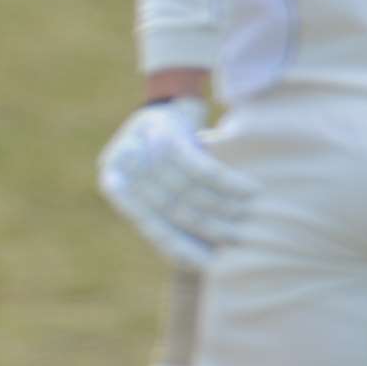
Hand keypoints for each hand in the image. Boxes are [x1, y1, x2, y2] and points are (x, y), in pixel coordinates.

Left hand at [97, 98, 257, 268]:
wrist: (176, 100)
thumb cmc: (178, 151)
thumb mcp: (171, 186)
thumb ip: (178, 218)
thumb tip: (209, 263)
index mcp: (116, 187)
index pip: (156, 230)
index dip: (186, 250)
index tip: (214, 266)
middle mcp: (117, 168)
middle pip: (171, 210)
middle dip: (210, 226)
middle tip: (243, 237)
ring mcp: (136, 146)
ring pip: (184, 190)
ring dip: (221, 204)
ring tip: (250, 213)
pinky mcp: (161, 131)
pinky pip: (195, 166)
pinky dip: (224, 181)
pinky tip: (249, 189)